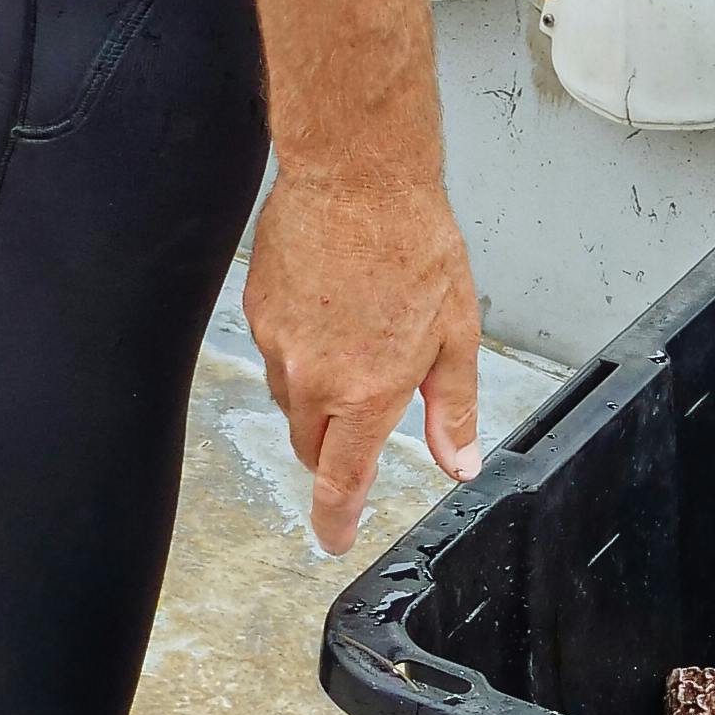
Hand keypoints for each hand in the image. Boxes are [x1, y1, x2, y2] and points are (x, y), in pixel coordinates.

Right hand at [244, 155, 482, 558]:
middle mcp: (313, 377)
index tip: (332, 539)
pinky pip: (276, 352)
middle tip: (365, 417)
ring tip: (357, 341)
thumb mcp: (455, 334)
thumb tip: (458, 460)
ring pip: (292, 399)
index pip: (339, 480)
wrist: (355, 174)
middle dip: (334, 449)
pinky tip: (331, 309)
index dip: (334, 520)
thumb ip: (453, 408)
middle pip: (310, 446)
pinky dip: (302, 349)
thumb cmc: (413, 243)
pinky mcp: (256, 310)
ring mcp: (277, 344)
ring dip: (320, 394)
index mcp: (366, 392)